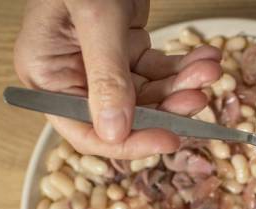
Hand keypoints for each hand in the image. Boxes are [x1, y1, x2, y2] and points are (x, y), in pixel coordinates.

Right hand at [14, 0, 221, 157]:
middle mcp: (72, 76)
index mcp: (47, 76)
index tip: (169, 140)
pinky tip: (204, 57)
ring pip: (149, 96)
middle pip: (125, 117)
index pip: (86, 131)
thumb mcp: (94, 19)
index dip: (129, 143)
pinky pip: (158, 70)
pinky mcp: (125, 50)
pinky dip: (183, 66)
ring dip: (182, 85)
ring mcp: (100, 64)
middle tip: (198, 96)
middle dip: (168, 108)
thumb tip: (115, 133)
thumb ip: (106, 76)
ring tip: (208, 68)